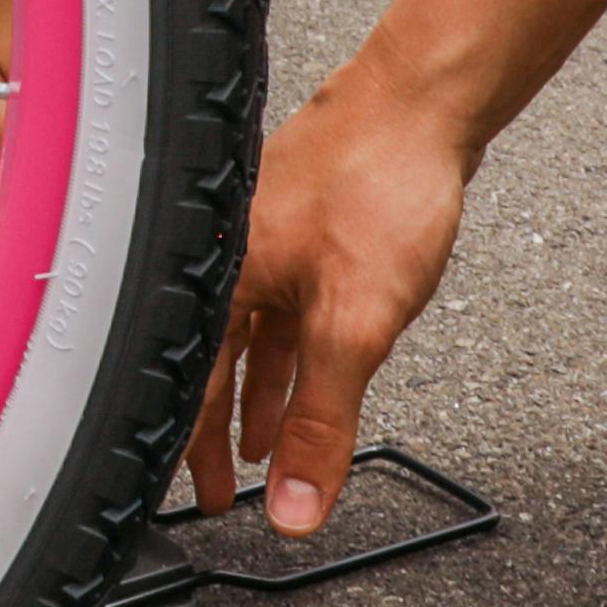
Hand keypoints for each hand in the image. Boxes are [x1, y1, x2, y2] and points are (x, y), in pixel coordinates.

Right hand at [189, 61, 475, 530]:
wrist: (422, 102)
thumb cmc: (379, 181)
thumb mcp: (356, 325)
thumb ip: (324, 422)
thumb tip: (300, 505)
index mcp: (214, 274)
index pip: (184, 384)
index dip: (189, 448)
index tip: (196, 496)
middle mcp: (224, 252)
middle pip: (205, 362)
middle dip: (215, 433)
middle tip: (217, 489)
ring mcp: (260, 237)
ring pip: (245, 337)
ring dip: (256, 397)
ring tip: (262, 450)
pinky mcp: (297, 227)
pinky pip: (277, 310)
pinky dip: (286, 354)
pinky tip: (303, 376)